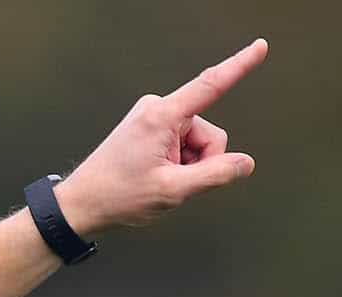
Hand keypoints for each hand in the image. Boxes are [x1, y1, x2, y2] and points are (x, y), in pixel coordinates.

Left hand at [57, 38, 267, 236]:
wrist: (82, 203)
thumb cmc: (116, 195)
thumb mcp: (172, 191)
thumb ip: (214, 175)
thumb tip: (244, 163)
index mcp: (161, 117)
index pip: (210, 86)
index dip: (239, 66)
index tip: (259, 48)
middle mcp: (157, 109)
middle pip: (209, 133)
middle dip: (200, 161)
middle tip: (173, 181)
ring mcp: (152, 117)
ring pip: (197, 141)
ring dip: (188, 164)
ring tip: (160, 179)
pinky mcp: (150, 126)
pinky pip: (182, 143)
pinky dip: (178, 162)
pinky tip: (157, 173)